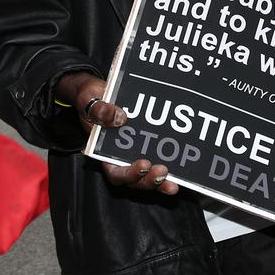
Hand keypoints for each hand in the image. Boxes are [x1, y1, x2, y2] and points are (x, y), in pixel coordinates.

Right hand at [56, 71, 178, 195]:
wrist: (97, 92)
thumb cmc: (91, 100)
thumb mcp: (89, 101)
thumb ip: (100, 111)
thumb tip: (120, 118)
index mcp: (105, 153)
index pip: (116, 173)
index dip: (129, 174)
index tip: (143, 165)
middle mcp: (121, 158)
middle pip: (136, 180)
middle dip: (149, 180)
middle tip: (162, 172)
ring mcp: (136, 153)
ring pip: (148, 176)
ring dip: (162, 181)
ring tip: (175, 182)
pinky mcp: (148, 145)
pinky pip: (159, 159)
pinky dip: (172, 166)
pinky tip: (184, 164)